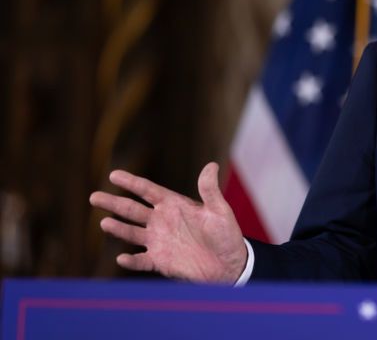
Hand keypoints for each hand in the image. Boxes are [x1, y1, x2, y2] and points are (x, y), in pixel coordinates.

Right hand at [89, 162, 247, 283]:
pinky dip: (131, 260)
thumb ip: (210, 190)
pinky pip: (141, 260)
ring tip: (104, 223)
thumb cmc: (226, 235)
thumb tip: (211, 165)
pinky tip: (122, 258)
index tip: (113, 174)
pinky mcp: (160, 261)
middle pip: (132, 210)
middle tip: (94, 196)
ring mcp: (158, 241)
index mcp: (174, 205)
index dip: (131, 183)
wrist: (229, 264)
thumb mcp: (219, 210)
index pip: (148, 190)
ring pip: (131, 233)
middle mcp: (162, 221)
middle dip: (113, 203)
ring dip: (118, 229)